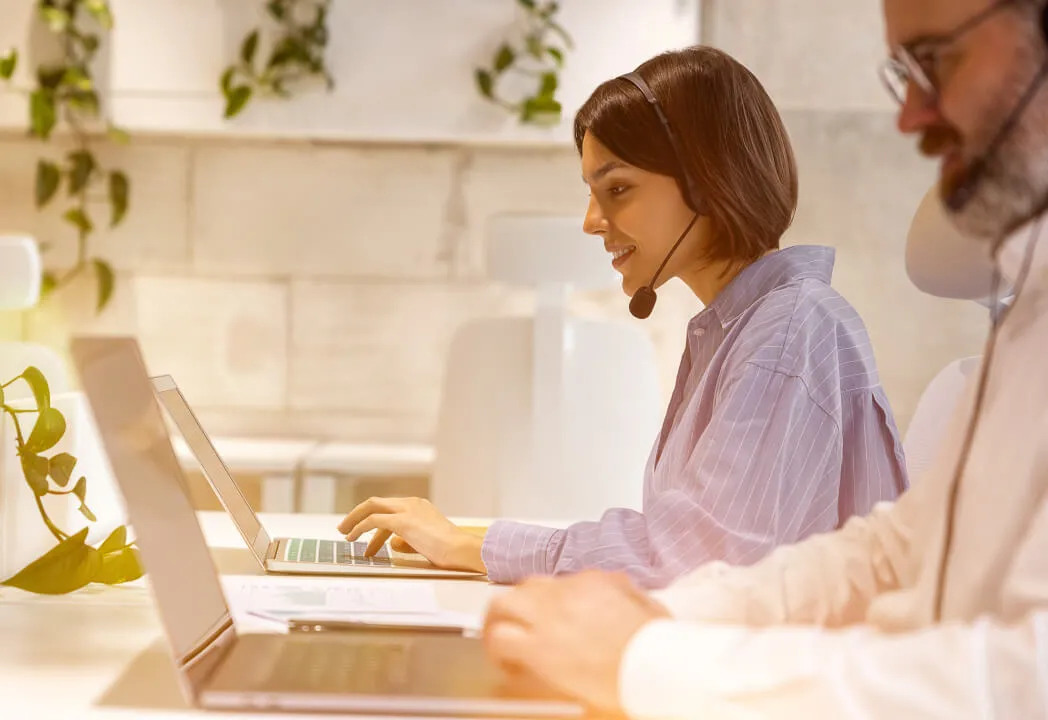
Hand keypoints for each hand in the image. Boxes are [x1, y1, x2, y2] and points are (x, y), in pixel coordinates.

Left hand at [336, 497, 485, 572]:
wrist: (461, 549)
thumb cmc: (450, 550)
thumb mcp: (426, 541)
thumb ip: (408, 539)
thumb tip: (393, 543)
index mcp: (419, 506)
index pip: (390, 509)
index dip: (373, 521)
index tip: (365, 535)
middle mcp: (412, 503)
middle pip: (376, 503)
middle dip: (358, 514)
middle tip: (345, 527)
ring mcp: (407, 510)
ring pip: (371, 507)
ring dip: (354, 520)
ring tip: (345, 534)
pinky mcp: (403, 522)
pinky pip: (374, 521)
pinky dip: (360, 528)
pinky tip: (354, 538)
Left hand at [482, 571, 669, 711]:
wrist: (652, 662)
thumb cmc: (656, 642)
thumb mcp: (649, 606)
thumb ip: (629, 595)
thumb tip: (624, 596)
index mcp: (592, 581)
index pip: (559, 584)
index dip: (551, 603)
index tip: (553, 619)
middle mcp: (564, 592)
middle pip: (526, 587)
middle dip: (518, 606)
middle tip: (517, 625)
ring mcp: (548, 616)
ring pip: (503, 603)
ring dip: (498, 620)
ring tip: (500, 641)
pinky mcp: (537, 646)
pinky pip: (500, 639)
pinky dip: (496, 649)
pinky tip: (505, 663)